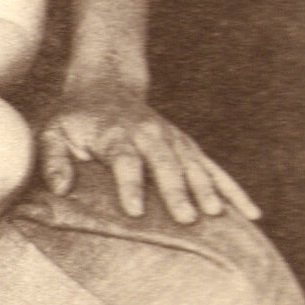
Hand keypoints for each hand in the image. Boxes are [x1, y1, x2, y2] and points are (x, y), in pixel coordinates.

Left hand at [38, 88, 260, 224]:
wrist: (106, 86)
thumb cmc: (75, 119)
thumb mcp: (53, 133)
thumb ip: (52, 160)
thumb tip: (60, 188)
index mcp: (115, 135)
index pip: (124, 160)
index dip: (129, 184)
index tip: (134, 210)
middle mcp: (148, 135)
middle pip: (165, 163)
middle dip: (175, 190)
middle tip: (185, 218)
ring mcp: (173, 140)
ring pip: (193, 166)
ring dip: (205, 189)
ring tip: (215, 215)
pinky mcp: (188, 148)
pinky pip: (214, 169)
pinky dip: (233, 191)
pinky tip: (251, 214)